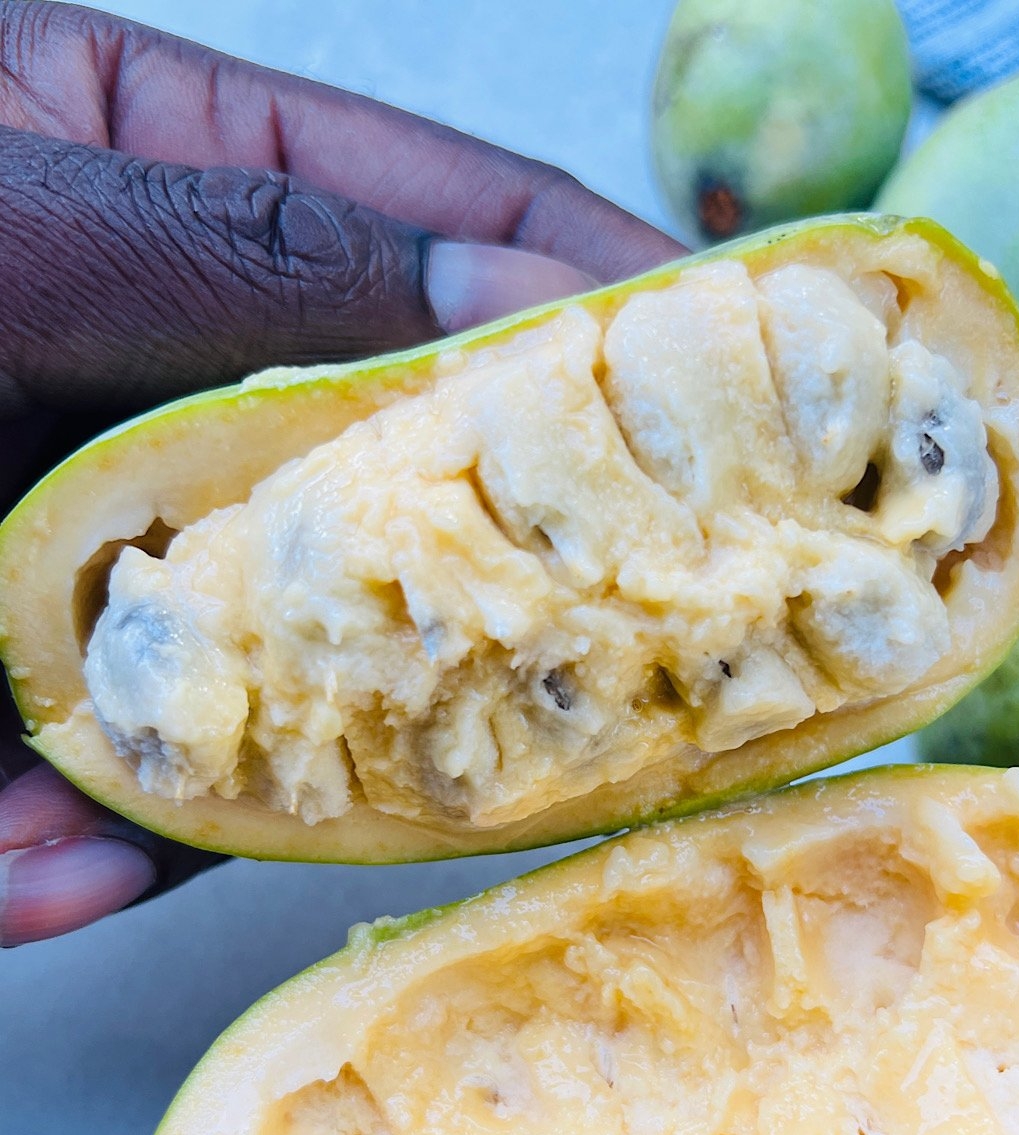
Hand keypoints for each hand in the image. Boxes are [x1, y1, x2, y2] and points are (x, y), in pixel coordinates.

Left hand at [0, 0, 680, 945]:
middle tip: (587, 644)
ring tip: (242, 795)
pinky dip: (49, 838)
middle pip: (351, 469)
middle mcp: (116, 366)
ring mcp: (48, 542)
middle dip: (442, 566)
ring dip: (244, 747)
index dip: (579, 285)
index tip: (736, 363)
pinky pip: (66, 773)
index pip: (410, 216)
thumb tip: (511, 295)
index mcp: (126, 175)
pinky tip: (41, 862)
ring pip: (225, 661)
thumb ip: (234, 255)